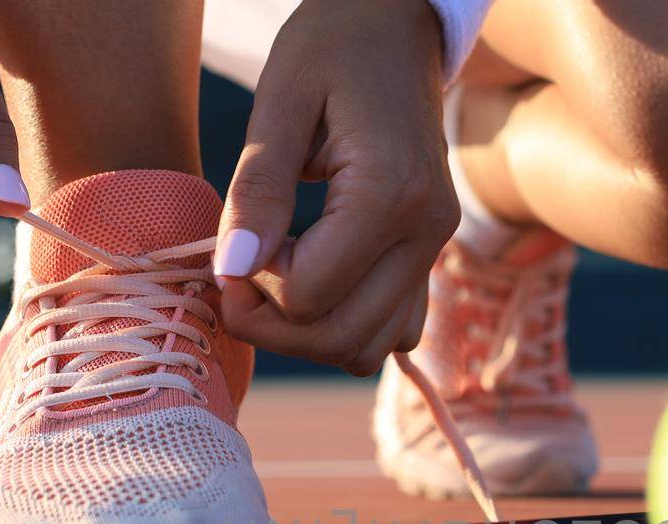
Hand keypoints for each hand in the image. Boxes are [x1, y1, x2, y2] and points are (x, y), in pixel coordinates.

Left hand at [215, 0, 460, 375]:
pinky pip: (393, 330)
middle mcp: (426, 232)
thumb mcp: (280, 102)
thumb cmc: (332, 46)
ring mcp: (435, 250)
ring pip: (368, 348)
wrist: (398, 26)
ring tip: (274, 278)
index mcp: (390, 193)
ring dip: (307, 335)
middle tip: (236, 276)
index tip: (232, 241)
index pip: (310, 296)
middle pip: (341, 338)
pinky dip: (345, 326)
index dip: (254, 285)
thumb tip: (232, 271)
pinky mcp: (430, 257)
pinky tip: (311, 282)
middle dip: (272, 326)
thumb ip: (257, 190)